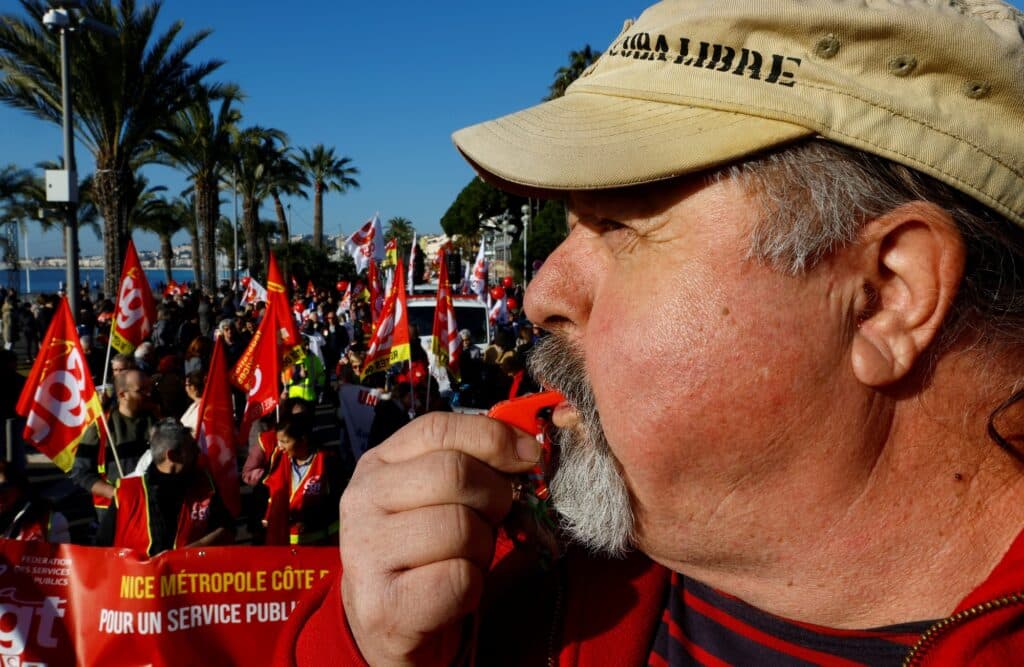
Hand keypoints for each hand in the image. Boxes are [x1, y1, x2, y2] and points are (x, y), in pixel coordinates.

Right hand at [339, 412, 539, 665]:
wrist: (390, 624)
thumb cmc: (427, 551)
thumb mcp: (440, 496)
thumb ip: (473, 464)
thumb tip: (529, 448)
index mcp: (378, 464)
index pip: (438, 428)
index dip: (492, 436)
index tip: (529, 455)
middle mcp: (362, 500)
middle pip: (455, 473)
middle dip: (494, 496)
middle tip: (495, 519)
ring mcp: (366, 552)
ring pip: (460, 527)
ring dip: (482, 547)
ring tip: (465, 557)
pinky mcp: (383, 604)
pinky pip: (458, 578)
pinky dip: (473, 586)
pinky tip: (454, 590)